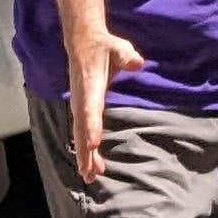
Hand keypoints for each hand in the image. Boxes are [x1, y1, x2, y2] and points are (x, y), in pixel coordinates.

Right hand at [54, 0, 146, 183]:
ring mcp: (79, 105)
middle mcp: (81, 99)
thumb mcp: (117, 47)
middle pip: (82, 129)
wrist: (82, 42)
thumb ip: (126, 55)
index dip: (91, 127)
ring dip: (84, 154)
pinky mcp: (81, 108)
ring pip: (80, 134)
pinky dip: (84, 148)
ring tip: (90, 176)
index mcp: (90, 86)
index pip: (90, 110)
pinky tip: (90, 163)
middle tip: (90, 172)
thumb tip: (138, 62)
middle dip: (86, 151)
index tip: (93, 143)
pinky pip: (81, 131)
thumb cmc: (103, 46)